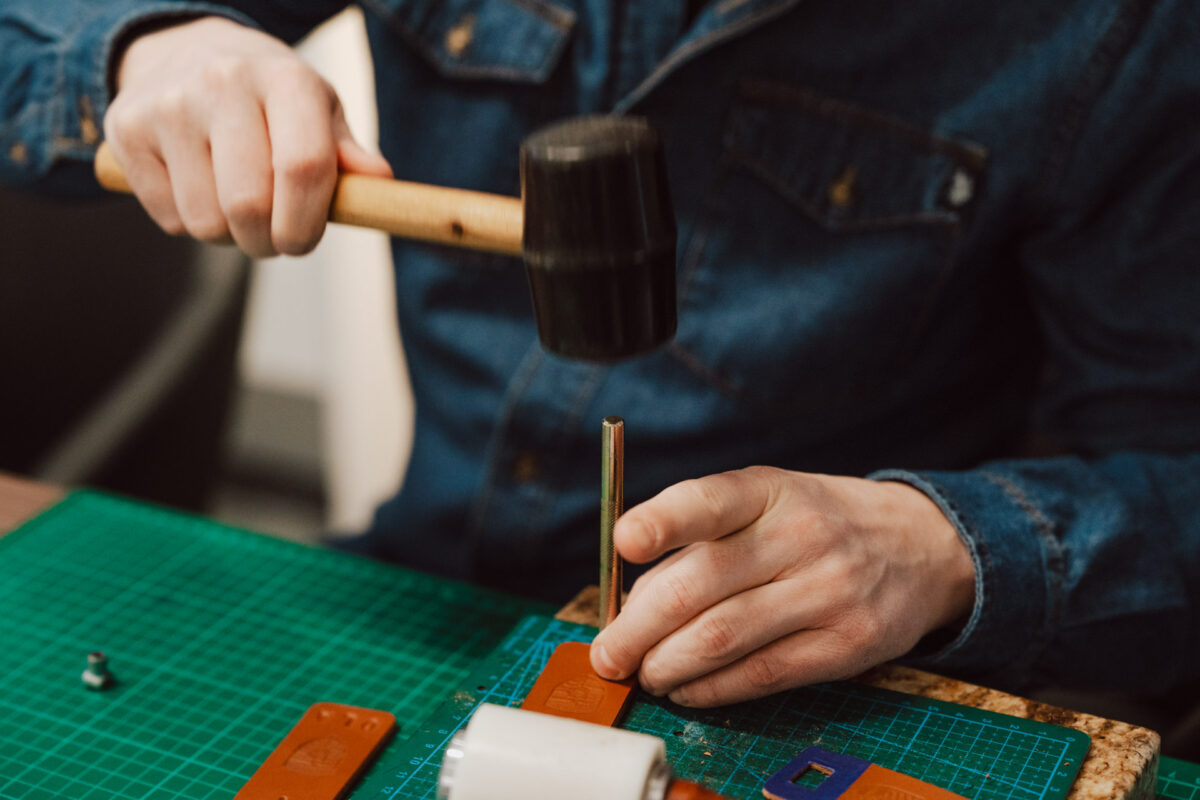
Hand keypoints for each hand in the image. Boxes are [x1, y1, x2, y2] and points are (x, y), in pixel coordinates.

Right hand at [103, 16, 391, 256]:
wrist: (186, 51)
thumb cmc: (270, 98)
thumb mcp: (318, 111)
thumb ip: (347, 153)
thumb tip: (377, 182)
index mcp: (284, 79)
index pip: (302, 167)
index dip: (306, 223)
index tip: (302, 242)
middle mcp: (222, 83)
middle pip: (248, 205)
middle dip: (266, 241)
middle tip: (272, 236)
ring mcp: (168, 105)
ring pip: (205, 222)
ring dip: (227, 236)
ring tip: (235, 207)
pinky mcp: (126, 129)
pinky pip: (169, 218)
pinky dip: (189, 223)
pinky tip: (198, 187)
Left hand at [590, 467, 974, 706]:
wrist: (919, 546)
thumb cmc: (817, 522)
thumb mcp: (768, 500)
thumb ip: (702, 537)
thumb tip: (631, 600)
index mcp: (771, 490)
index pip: (709, 500)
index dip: (662, 521)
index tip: (624, 541)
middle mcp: (801, 536)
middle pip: (700, 585)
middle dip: (638, 626)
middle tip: (609, 652)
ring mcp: (828, 591)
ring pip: (722, 638)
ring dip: (667, 664)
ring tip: (644, 672)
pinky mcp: (846, 645)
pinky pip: (760, 675)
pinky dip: (710, 688)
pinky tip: (687, 687)